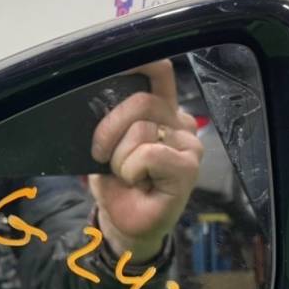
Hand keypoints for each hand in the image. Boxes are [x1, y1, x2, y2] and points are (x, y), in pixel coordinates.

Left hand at [89, 59, 202, 262]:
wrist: (125, 225)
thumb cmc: (118, 185)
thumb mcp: (106, 145)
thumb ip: (112, 118)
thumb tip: (99, 91)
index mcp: (162, 110)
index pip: (157, 72)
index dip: (139, 62)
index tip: (118, 64)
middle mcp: (179, 121)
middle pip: (140, 100)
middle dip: (109, 128)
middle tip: (103, 156)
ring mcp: (188, 143)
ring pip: (141, 128)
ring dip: (120, 157)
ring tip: (127, 174)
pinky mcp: (188, 166)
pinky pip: (149, 152)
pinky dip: (132, 169)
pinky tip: (139, 182)